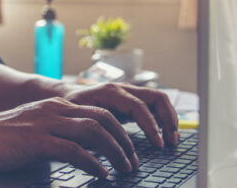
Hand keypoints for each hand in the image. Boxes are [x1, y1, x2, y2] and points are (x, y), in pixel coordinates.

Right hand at [0, 97, 137, 176]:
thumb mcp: (34, 129)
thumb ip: (56, 134)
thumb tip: (80, 151)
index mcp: (55, 105)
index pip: (98, 111)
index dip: (119, 130)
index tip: (128, 149)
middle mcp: (54, 110)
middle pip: (102, 118)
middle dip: (124, 140)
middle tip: (133, 160)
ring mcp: (46, 123)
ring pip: (94, 131)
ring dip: (115, 151)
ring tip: (124, 169)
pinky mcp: (36, 141)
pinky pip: (74, 150)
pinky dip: (93, 163)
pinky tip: (102, 174)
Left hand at [63, 83, 178, 147]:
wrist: (64, 95)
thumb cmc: (70, 106)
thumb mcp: (79, 117)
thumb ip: (95, 128)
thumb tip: (110, 147)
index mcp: (111, 92)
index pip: (139, 106)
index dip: (151, 126)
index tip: (158, 144)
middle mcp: (124, 89)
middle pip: (157, 98)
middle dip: (168, 119)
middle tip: (171, 141)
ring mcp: (129, 93)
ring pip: (158, 101)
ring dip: (169, 119)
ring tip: (172, 140)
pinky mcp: (131, 101)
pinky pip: (153, 107)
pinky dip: (162, 120)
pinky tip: (165, 135)